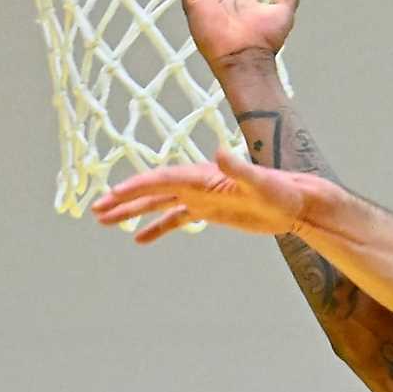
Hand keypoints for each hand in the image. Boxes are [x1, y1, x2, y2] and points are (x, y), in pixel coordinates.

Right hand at [91, 145, 316, 246]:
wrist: (296, 202)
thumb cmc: (280, 192)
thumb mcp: (259, 182)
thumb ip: (238, 169)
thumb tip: (220, 153)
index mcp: (201, 175)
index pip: (160, 180)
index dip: (135, 187)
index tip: (112, 196)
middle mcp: (196, 183)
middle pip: (152, 190)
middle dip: (123, 199)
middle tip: (96, 210)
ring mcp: (201, 196)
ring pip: (158, 205)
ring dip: (132, 212)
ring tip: (106, 222)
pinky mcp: (209, 211)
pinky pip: (175, 219)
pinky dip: (156, 228)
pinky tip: (139, 239)